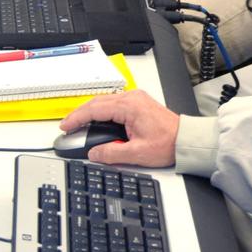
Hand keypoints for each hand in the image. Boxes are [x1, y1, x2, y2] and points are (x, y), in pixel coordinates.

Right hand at [59, 90, 178, 165]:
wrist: (185, 140)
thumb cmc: (168, 143)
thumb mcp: (136, 153)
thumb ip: (111, 153)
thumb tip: (94, 153)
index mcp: (129, 106)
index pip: (94, 109)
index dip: (76, 118)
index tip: (65, 126)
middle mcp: (132, 98)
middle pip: (97, 102)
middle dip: (79, 114)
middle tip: (67, 127)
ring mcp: (135, 99)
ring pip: (104, 102)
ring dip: (89, 112)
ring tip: (77, 125)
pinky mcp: (138, 103)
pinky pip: (113, 104)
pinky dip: (101, 111)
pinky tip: (95, 120)